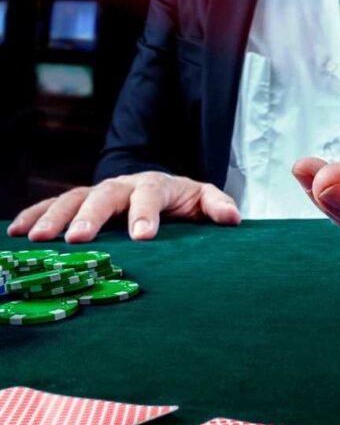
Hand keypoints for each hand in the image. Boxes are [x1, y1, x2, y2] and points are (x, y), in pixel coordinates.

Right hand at [7, 172, 241, 242]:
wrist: (164, 191)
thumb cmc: (185, 201)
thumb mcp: (205, 201)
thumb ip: (218, 206)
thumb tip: (233, 218)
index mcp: (156, 185)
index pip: (150, 195)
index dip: (145, 214)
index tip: (142, 236)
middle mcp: (123, 185)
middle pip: (104, 195)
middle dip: (90, 217)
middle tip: (78, 240)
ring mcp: (99, 192)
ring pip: (73, 198)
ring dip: (54, 218)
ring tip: (37, 240)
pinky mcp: (80, 202)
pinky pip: (53, 204)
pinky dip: (35, 215)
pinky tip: (17, 232)